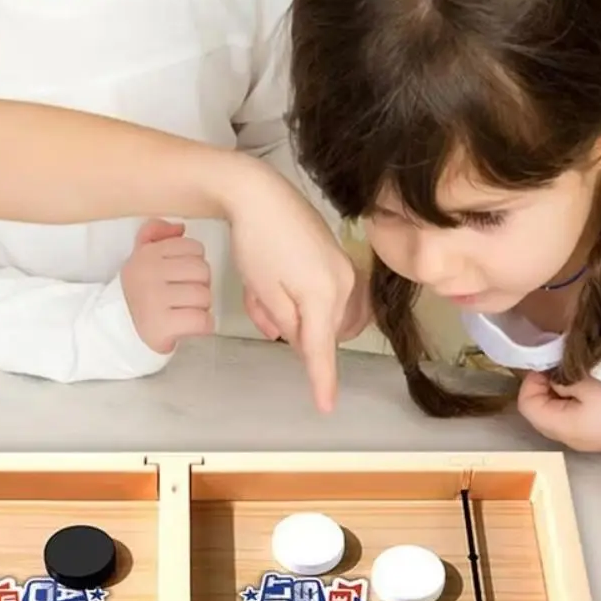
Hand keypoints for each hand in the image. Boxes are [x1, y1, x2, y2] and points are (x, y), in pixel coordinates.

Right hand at [120, 218, 213, 354]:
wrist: (120, 329)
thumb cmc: (141, 291)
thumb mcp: (141, 256)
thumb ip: (156, 233)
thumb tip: (179, 228)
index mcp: (146, 254)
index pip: (194, 248)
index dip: (194, 264)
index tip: (180, 277)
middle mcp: (147, 274)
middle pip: (202, 270)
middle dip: (200, 285)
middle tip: (185, 297)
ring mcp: (153, 300)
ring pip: (204, 296)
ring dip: (201, 307)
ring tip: (185, 310)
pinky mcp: (161, 326)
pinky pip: (202, 321)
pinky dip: (202, 325)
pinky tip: (188, 325)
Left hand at [222, 160, 357, 411]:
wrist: (259, 193)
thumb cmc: (257, 241)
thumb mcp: (265, 293)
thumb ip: (287, 325)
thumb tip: (303, 342)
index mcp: (324, 295)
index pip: (322, 349)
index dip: (322, 380)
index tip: (326, 407)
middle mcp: (343, 282)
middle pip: (318, 329)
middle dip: (287, 326)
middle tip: (260, 304)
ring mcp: (343, 267)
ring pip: (316, 312)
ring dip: (288, 311)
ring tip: (261, 290)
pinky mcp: (335, 256)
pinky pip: (318, 292)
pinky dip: (293, 294)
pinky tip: (272, 278)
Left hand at [516, 371, 600, 452]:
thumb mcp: (588, 382)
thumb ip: (559, 378)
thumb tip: (546, 376)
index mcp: (561, 428)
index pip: (526, 405)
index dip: (531, 381)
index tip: (546, 365)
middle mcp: (567, 440)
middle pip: (537, 412)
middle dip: (542, 387)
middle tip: (557, 368)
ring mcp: (582, 440)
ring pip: (553, 415)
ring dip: (557, 394)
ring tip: (572, 376)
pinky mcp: (596, 436)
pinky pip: (570, 419)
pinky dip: (570, 402)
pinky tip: (585, 389)